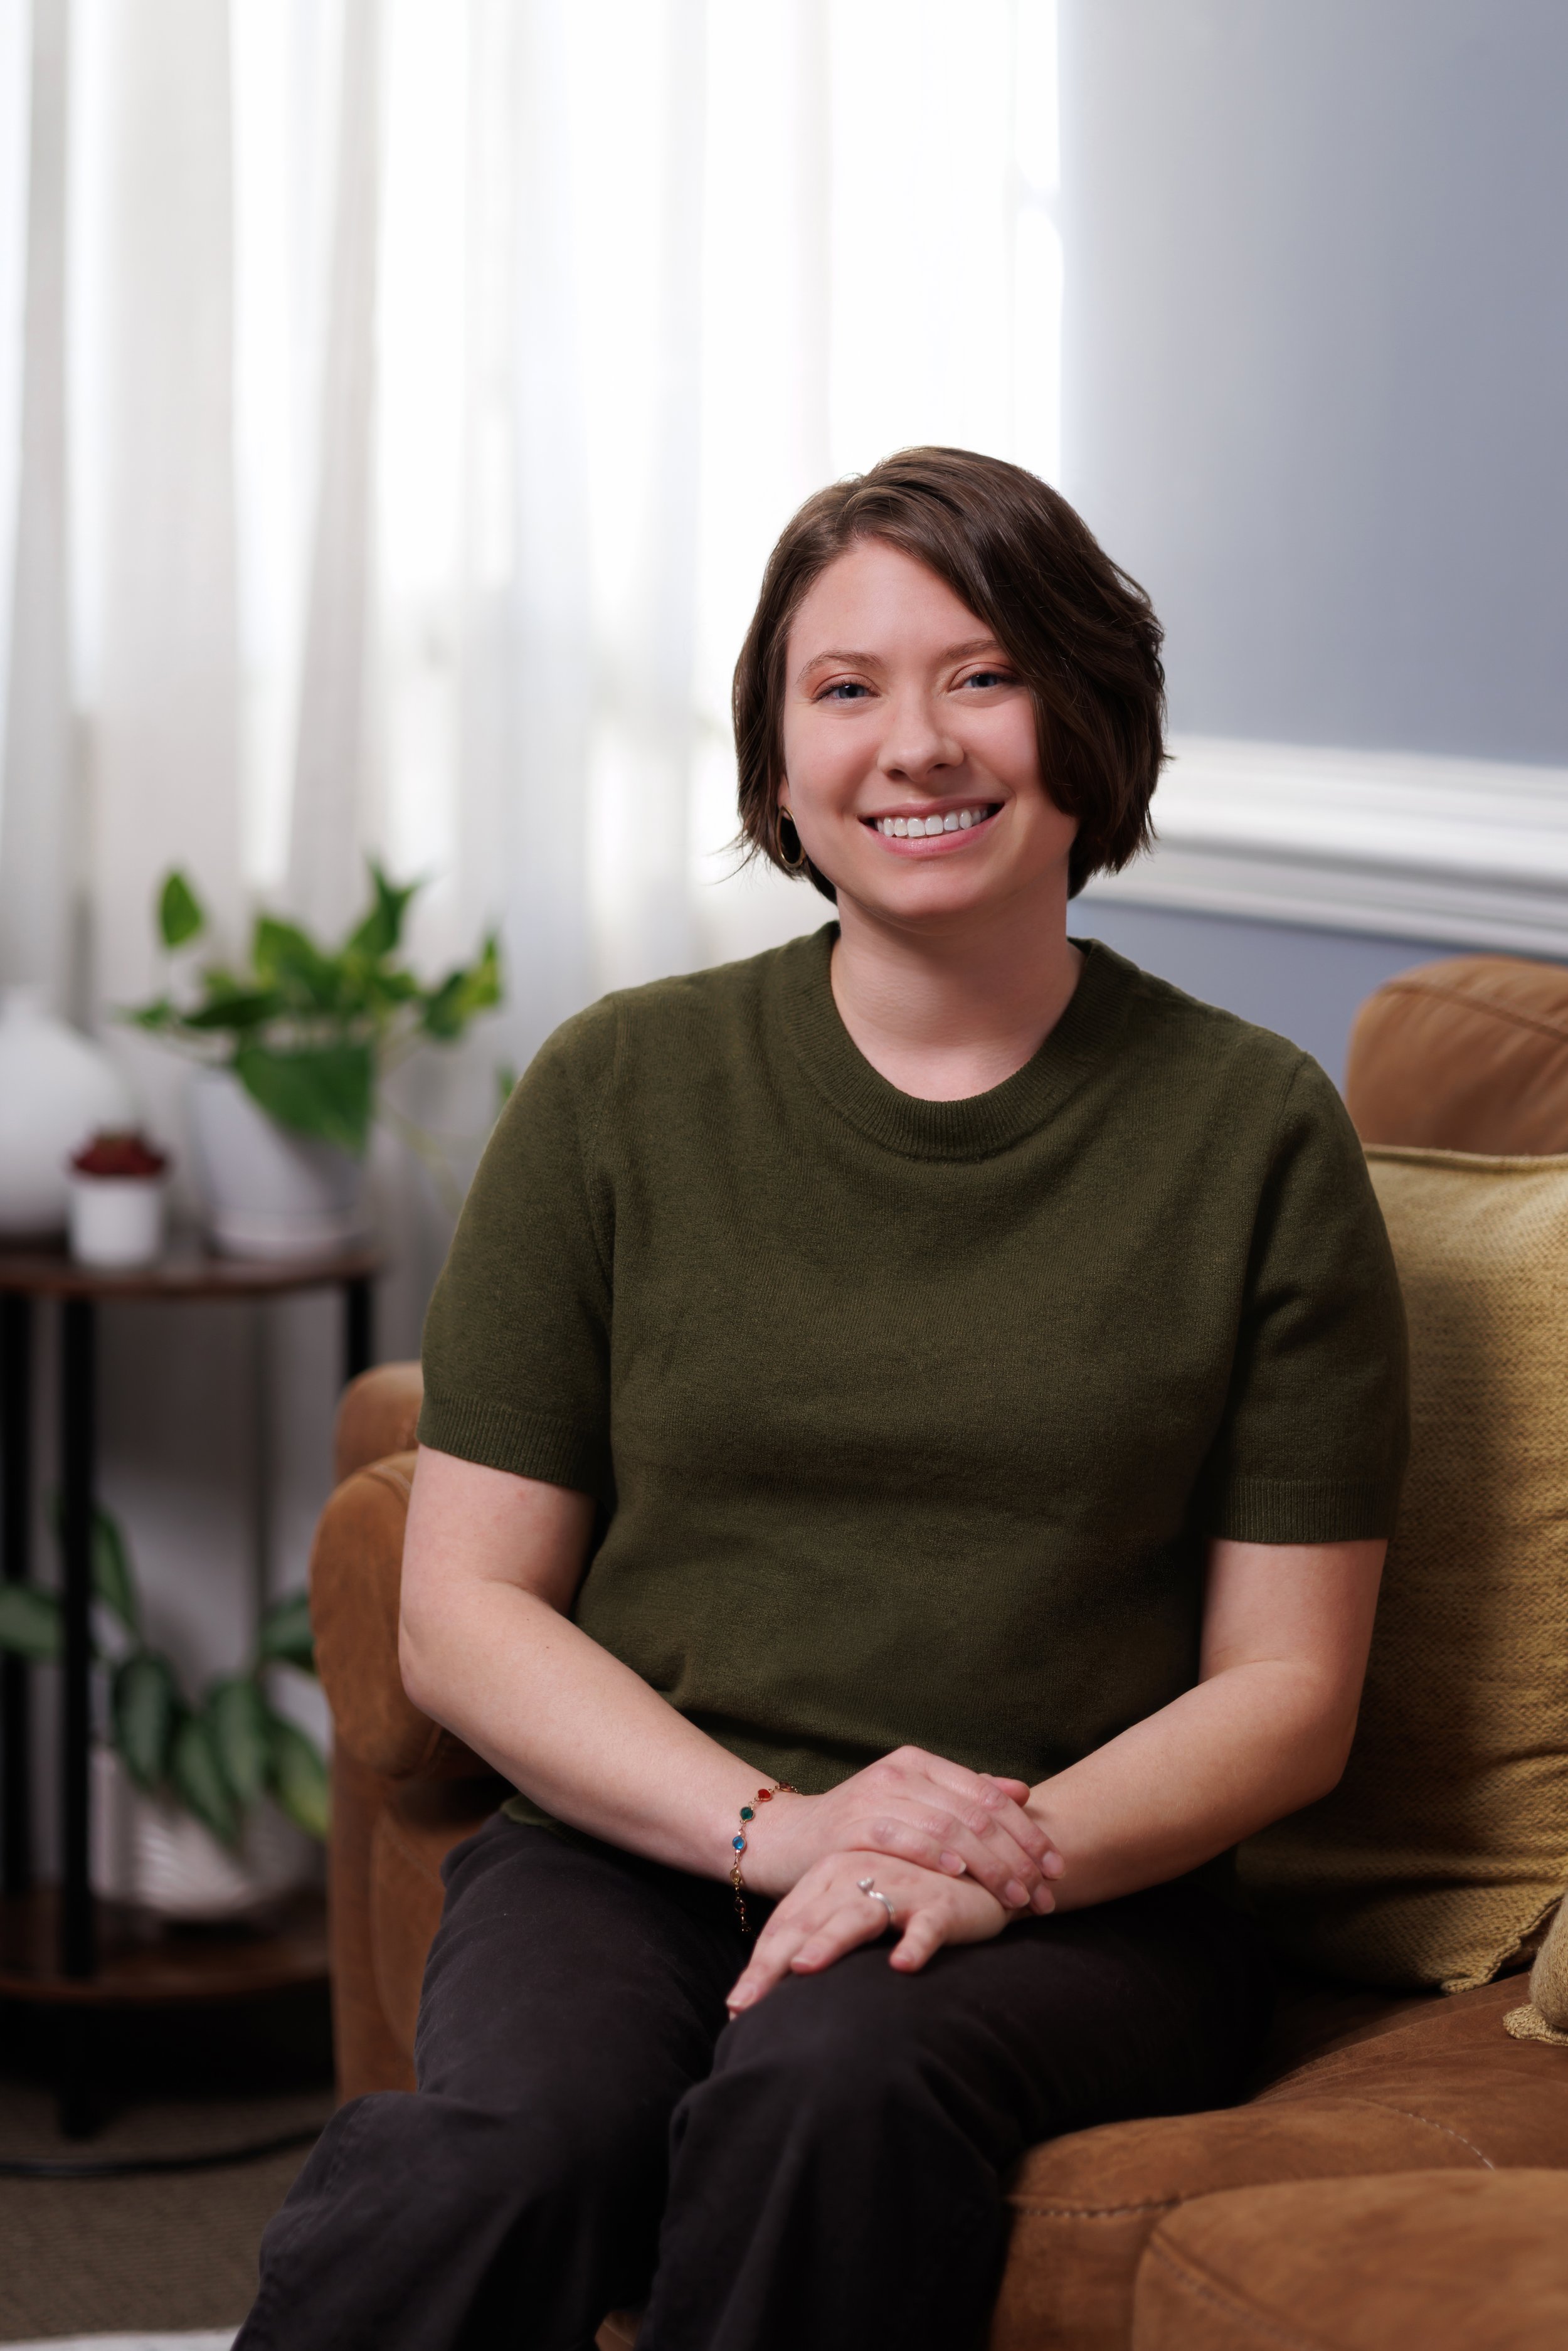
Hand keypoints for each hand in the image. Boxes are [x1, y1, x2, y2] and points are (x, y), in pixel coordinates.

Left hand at [728, 1851, 1011, 2011]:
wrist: (974, 1868)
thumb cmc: (906, 1893)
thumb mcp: (857, 1907)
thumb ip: (821, 1931)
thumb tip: (779, 1984)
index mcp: (830, 1875)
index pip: (785, 1924)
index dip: (758, 1965)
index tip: (735, 2008)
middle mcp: (857, 1875)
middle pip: (807, 1923)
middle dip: (772, 1964)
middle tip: (745, 2004)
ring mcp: (899, 1886)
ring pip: (858, 1916)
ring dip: (831, 1940)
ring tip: (804, 1967)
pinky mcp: (941, 1903)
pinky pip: (926, 1926)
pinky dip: (915, 1943)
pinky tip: (902, 1966)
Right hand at [743, 1745, 1061, 1914]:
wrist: (787, 1841)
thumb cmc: (859, 1831)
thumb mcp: (914, 1806)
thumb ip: (965, 1797)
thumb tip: (1023, 1792)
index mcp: (920, 1763)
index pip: (989, 1794)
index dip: (1028, 1832)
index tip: (1056, 1868)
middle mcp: (900, 1772)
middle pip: (976, 1813)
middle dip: (1018, 1856)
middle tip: (1044, 1892)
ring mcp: (876, 1795)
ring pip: (949, 1828)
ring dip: (989, 1866)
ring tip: (1016, 1898)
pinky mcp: (853, 1824)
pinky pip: (904, 1838)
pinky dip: (936, 1856)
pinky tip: (961, 1876)